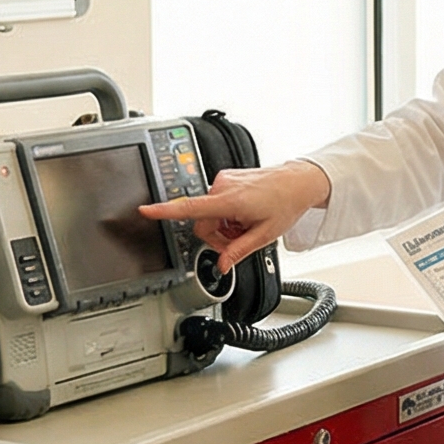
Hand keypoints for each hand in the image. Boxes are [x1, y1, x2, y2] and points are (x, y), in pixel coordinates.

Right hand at [142, 160, 330, 273]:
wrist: (297, 181)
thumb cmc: (285, 204)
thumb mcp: (264, 235)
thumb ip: (238, 251)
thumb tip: (222, 265)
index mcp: (230, 201)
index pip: (190, 207)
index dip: (165, 211)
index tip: (146, 210)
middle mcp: (223, 187)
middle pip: (202, 222)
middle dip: (217, 236)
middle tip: (239, 239)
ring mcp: (224, 180)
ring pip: (209, 214)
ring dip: (224, 225)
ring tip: (246, 224)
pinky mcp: (226, 178)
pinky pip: (216, 203)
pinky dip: (227, 213)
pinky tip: (244, 214)